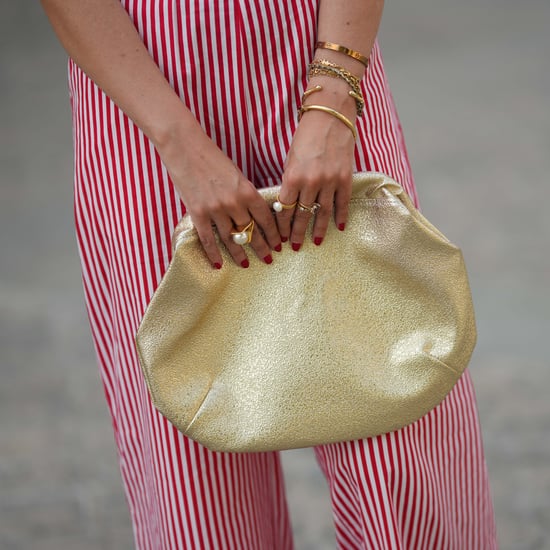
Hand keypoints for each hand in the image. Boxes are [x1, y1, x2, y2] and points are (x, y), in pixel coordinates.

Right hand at [158, 124, 280, 268]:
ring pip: (231, 239)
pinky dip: (213, 253)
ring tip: (246, 264)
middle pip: (251, 232)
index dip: (273, 234)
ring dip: (239, 253)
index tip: (278, 244)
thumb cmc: (212, 157)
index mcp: (248, 191)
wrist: (185, 147)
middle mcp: (234, 203)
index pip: (266, 219)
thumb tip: (253, 214)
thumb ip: (245, 194)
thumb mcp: (236, 174)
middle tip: (268, 259)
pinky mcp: (198, 213)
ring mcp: (216, 210)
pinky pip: (208, 240)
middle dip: (261, 247)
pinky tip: (218, 264)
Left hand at [276, 81, 356, 249]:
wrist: (330, 116)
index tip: (281, 236)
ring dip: (318, 229)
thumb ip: (290, 182)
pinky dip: (341, 217)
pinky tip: (339, 228)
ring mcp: (330, 182)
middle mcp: (311, 182)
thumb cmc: (306, 137)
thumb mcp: (291, 159)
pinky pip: (342, 203)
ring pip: (323, 213)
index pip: (285, 209)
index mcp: (293, 177)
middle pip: (303, 215)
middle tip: (294, 247)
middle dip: (297, 233)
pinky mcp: (345, 178)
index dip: (282, 225)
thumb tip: (288, 204)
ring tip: (315, 242)